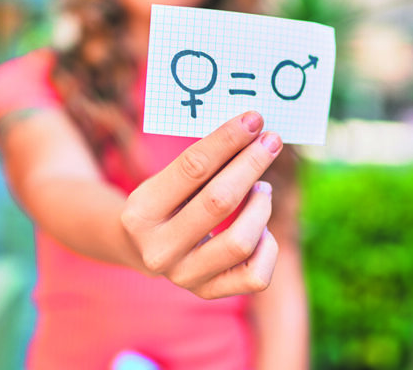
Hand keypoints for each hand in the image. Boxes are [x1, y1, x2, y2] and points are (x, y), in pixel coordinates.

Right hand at [121, 111, 281, 298]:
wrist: (141, 248)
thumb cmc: (164, 202)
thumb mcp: (167, 179)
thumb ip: (203, 162)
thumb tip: (252, 130)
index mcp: (140, 213)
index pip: (193, 167)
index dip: (228, 140)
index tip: (254, 120)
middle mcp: (159, 250)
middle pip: (221, 201)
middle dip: (252, 164)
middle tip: (271, 141)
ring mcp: (184, 277)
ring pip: (242, 240)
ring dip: (261, 205)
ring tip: (262, 188)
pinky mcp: (209, 292)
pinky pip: (256, 274)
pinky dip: (267, 245)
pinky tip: (260, 227)